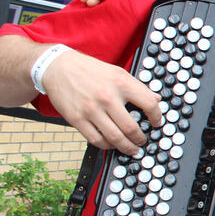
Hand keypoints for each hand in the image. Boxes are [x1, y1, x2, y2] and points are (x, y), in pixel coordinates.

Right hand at [41, 49, 161, 154]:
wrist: (57, 67)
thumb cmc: (89, 70)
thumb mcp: (117, 72)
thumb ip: (137, 87)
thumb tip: (156, 99)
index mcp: (121, 83)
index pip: (149, 104)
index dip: (157, 117)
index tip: (156, 123)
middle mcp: (107, 97)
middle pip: (131, 127)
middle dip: (140, 139)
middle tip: (142, 141)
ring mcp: (91, 110)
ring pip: (115, 138)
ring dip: (126, 147)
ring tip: (131, 148)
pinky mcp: (76, 119)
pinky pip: (96, 139)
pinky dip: (107, 146)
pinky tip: (112, 144)